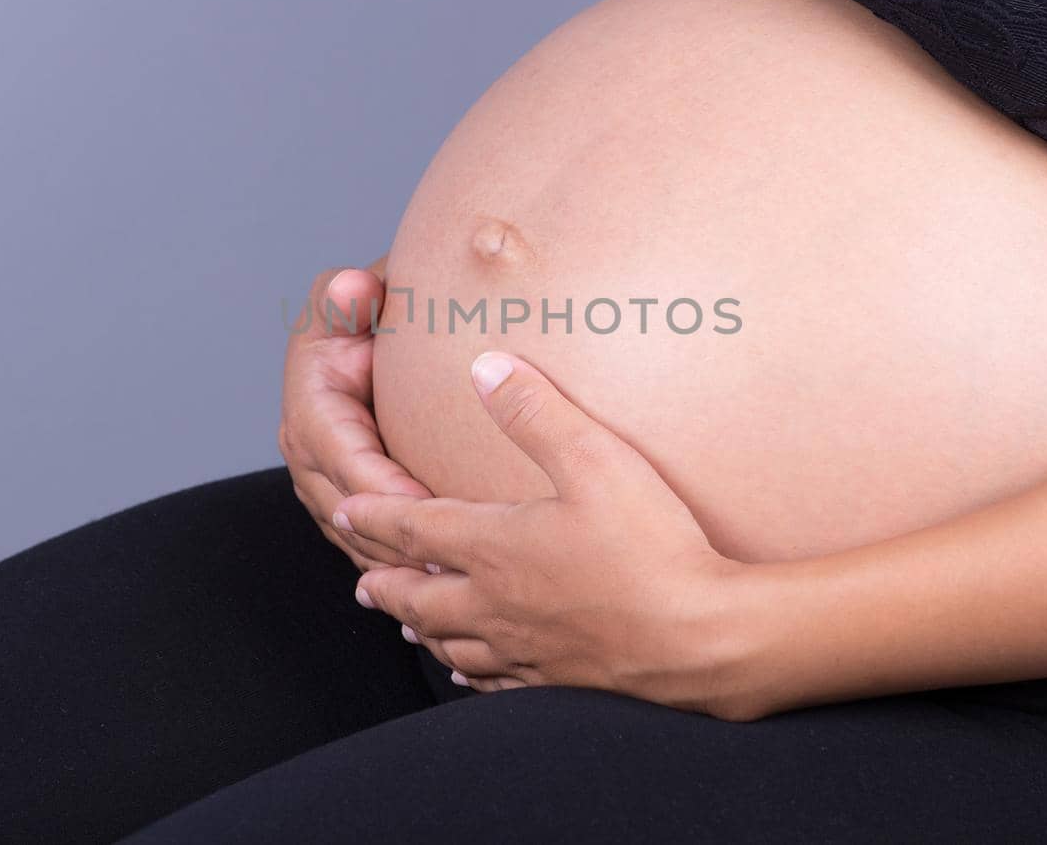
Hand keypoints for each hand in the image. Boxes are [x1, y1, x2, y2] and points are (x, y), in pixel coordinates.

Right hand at [278, 258, 431, 571]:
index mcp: (311, 406)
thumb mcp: (356, 293)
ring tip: (451, 584)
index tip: (428, 505)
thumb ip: (351, 293)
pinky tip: (444, 590)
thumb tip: (356, 289)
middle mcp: (310, 454)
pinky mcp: (349, 506)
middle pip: (349, 512)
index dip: (383, 486)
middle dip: (395, 542)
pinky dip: (402, 572)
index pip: (344, 457)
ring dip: (399, 567)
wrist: (373, 333)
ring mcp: (326, 487)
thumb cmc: (370, 310)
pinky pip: (372, 548)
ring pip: (359, 541)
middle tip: (450, 563)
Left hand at [333, 351, 763, 719]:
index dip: (375, 517)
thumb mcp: (595, 460)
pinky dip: (470, 670)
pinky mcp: (558, 680)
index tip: (345, 512)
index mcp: (495, 548)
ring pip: (451, 641)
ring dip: (420, 628)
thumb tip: (485, 366)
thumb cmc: (651, 548)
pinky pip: (495, 679)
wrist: (702, 639)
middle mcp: (496, 603)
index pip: (415, 529)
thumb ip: (535, 411)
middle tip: (361, 580)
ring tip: (403, 626)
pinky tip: (471, 671)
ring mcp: (525, 649)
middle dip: (386, 582)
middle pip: (420, 596)